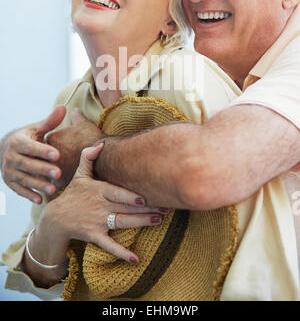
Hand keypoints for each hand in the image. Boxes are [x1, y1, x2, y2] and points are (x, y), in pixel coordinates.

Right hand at [0, 106, 65, 203]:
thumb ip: (50, 121)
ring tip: (53, 189)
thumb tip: (63, 107)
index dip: (43, 151)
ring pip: (24, 179)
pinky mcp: (9, 182)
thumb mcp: (36, 129)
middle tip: (59, 174)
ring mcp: (9, 170)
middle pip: (28, 164)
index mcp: (18, 142)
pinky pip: (19, 190)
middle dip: (43, 169)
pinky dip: (28, 195)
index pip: (31, 147)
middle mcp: (11, 157)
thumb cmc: (28, 138)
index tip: (57, 155)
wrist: (5, 150)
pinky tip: (40, 200)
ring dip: (38, 185)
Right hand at [43, 144, 166, 263]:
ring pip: (122, 223)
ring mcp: (97, 222)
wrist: (56, 219)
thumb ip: (88, 157)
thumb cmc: (73, 194)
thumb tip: (100, 144)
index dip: (130, 196)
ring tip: (158, 220)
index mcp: (98, 190)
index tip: (144, 198)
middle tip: (165, 207)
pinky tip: (135, 259)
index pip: (117, 193)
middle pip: (126, 207)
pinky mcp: (95, 236)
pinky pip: (109, 246)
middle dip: (146, 208)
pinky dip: (121, 253)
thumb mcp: (79, 175)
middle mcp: (99, 206)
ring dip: (141, 222)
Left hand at [46, 108, 104, 188]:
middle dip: (52, 157)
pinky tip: (71, 176)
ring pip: (50, 170)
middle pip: (45, 157)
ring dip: (55, 170)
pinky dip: (62, 179)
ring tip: (68, 167)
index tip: (65, 143)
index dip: (57, 142)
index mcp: (51, 139)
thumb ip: (76, 116)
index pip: (48, 141)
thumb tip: (74, 110)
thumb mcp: (83, 124)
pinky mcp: (60, 182)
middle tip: (64, 156)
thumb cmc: (92, 139)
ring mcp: (53, 170)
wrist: (103, 157)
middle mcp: (48, 155)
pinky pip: (57, 182)